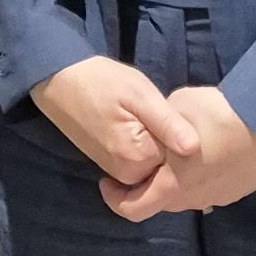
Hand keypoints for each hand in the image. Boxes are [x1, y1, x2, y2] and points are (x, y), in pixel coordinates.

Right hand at [31, 56, 200, 185]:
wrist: (60, 81)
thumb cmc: (101, 81)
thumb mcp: (139, 94)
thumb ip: (167, 123)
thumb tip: (196, 148)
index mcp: (137, 159)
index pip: (179, 156)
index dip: (179, 131)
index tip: (166, 108)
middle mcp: (127, 174)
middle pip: (167, 164)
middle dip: (169, 140)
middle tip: (153, 108)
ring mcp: (118, 172)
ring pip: (155, 163)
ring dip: (156, 141)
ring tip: (144, 112)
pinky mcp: (112, 165)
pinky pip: (141, 162)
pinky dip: (145, 145)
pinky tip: (137, 121)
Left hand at [101, 86, 255, 220]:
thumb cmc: (219, 117)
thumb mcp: (177, 107)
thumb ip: (160, 124)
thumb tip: (157, 128)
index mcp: (171, 186)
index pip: (132, 209)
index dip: (115, 198)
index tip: (109, 180)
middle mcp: (192, 200)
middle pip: (160, 202)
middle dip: (146, 184)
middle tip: (143, 160)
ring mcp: (218, 198)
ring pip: (187, 195)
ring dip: (176, 180)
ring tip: (179, 153)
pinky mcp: (238, 191)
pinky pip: (210, 187)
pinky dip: (201, 176)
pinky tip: (210, 151)